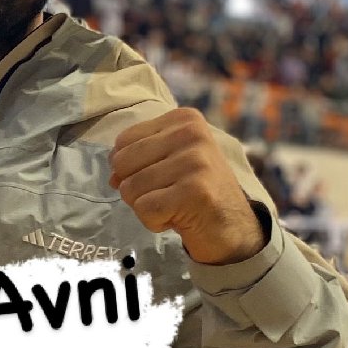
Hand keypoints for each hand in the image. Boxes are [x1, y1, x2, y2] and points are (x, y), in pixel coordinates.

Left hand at [109, 107, 264, 264]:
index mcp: (183, 119)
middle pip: (122, 163)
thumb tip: (112, 176)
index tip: (161, 176)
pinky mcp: (194, 192)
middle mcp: (191, 133)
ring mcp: (195, 162)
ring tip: (175, 205)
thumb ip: (137, 157)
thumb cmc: (195, 191)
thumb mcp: (168, 160)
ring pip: (130, 188)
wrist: (234, 228)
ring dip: (146, 206)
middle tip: (166, 194)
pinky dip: (154, 221)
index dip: (130, 167)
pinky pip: (144, 209)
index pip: (123, 141)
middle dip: (135, 187)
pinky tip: (179, 218)